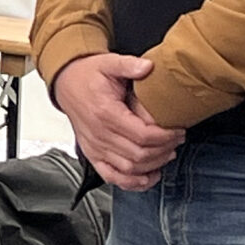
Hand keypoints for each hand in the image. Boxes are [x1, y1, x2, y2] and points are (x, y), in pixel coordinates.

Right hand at [50, 52, 186, 190]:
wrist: (66, 83)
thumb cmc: (87, 75)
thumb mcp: (108, 63)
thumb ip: (128, 65)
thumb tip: (147, 67)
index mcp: (105, 113)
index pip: (142, 135)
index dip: (166, 136)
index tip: (178, 131)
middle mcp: (98, 134)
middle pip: (139, 154)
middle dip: (164, 150)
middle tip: (177, 140)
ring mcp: (94, 147)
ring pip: (130, 168)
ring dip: (153, 165)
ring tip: (167, 153)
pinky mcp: (92, 154)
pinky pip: (112, 176)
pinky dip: (132, 182)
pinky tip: (147, 177)